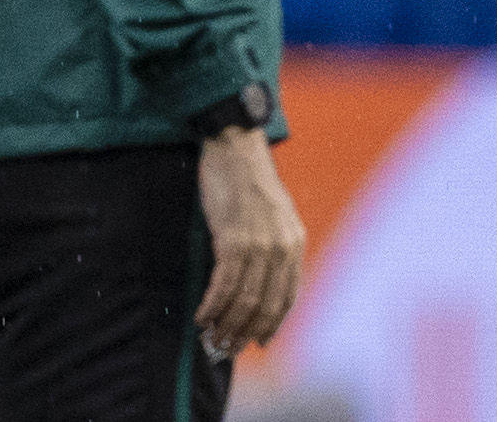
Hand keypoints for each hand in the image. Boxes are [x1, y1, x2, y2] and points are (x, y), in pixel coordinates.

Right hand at [195, 127, 305, 354]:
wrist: (236, 149)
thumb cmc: (249, 183)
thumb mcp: (274, 217)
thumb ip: (274, 248)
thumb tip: (262, 285)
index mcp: (294, 243)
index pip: (288, 297)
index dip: (273, 324)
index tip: (259, 342)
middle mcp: (281, 248)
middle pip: (265, 304)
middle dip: (245, 331)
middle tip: (226, 347)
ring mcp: (259, 244)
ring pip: (244, 299)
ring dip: (226, 324)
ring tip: (211, 337)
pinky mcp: (233, 240)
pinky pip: (224, 284)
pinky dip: (212, 305)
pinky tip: (201, 315)